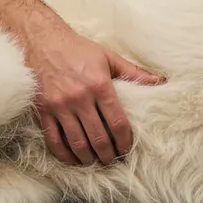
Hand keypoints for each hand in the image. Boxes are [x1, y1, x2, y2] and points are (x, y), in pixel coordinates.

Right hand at [23, 27, 163, 165]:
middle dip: (109, 155)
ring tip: (97, 162)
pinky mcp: (44, 110)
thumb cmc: (79, 49)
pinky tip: (74, 159)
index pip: (117, 122)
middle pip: (99, 138)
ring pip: (77, 143)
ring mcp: (60, 106)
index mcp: (100, 85)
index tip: (127, 149)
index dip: (125, 141)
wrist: (42, 40)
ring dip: (89, 158)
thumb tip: (159, 81)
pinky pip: (54, 140)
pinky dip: (65, 155)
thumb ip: (133, 73)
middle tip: (114, 160)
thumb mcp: (109, 57)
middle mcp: (80, 98)